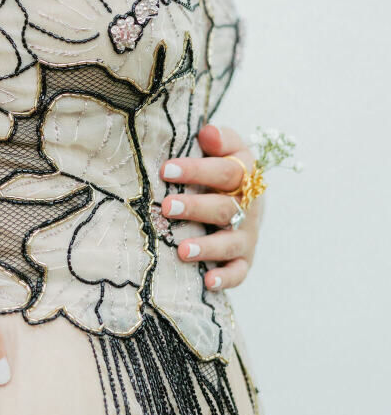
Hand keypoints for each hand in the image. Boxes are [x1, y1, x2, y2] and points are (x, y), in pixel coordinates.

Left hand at [158, 123, 264, 291]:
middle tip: (167, 206)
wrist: (245, 193)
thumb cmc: (220, 166)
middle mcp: (249, 206)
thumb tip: (207, 132)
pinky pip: (239, 272)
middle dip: (195, 208)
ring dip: (207, 247)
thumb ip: (218, 138)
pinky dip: (226, 278)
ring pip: (230, 243)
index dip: (196, 170)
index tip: (165, 170)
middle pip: (224, 208)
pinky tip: (207, 283)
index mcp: (245, 174)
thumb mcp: (224, 146)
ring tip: (182, 250)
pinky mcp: (244, 258)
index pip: (225, 171)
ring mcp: (247, 234)